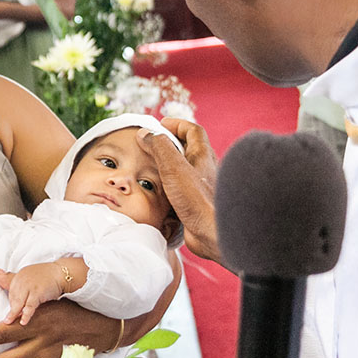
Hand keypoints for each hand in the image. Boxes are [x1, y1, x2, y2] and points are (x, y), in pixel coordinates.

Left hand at [0, 265, 62, 325]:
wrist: (62, 273)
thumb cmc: (45, 275)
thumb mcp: (26, 275)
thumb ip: (9, 278)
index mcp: (17, 277)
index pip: (10, 293)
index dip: (11, 305)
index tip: (8, 315)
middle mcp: (21, 281)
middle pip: (12, 298)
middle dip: (11, 310)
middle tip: (5, 323)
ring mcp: (29, 286)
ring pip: (18, 302)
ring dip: (13, 313)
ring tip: (8, 323)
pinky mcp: (38, 293)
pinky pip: (30, 305)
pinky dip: (26, 314)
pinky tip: (23, 322)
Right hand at [137, 118, 219, 262]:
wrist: (212, 232)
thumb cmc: (197, 199)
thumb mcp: (173, 167)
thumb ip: (159, 147)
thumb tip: (145, 134)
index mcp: (202, 156)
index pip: (193, 131)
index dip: (177, 124)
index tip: (160, 124)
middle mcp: (205, 169)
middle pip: (189, 148)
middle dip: (170, 143)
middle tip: (151, 144)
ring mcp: (201, 187)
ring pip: (184, 169)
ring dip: (168, 165)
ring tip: (149, 166)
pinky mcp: (195, 203)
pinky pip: (180, 188)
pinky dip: (167, 185)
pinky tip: (157, 190)